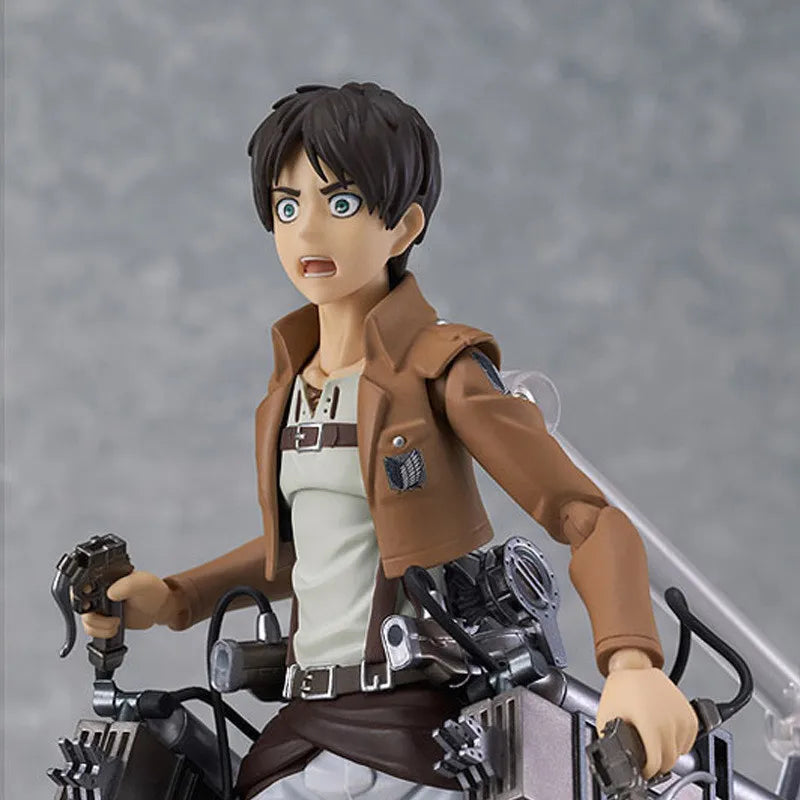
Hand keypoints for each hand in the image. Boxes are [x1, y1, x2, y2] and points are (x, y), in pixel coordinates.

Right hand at [80, 570, 176, 638]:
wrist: (158, 609)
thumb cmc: (152, 591)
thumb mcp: (143, 583)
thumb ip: (128, 585)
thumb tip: (111, 592)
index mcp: (107, 577)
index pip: (83, 582)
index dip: (81, 593)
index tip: (90, 604)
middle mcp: (100, 591)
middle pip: (79, 603)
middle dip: (92, 616)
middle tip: (108, 616)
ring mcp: (100, 606)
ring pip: (85, 620)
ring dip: (99, 626)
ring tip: (116, 623)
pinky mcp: (103, 620)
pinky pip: (92, 630)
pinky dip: (101, 633)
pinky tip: (114, 628)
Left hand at [596, 648, 697, 778]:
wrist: (633, 666)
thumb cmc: (620, 688)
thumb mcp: (607, 717)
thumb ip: (612, 741)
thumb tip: (615, 758)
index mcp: (649, 723)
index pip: (654, 763)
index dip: (646, 770)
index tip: (641, 769)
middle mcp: (668, 721)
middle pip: (668, 761)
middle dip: (656, 763)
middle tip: (645, 755)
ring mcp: (681, 717)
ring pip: (680, 753)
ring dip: (668, 753)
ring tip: (653, 740)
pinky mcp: (690, 714)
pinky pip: (689, 741)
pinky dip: (679, 743)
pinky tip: (665, 734)